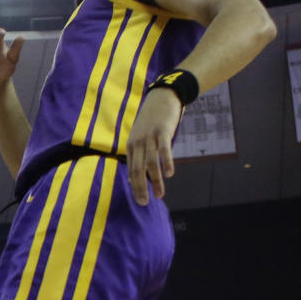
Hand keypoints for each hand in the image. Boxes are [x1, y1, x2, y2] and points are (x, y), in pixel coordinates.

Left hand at [125, 87, 181, 205]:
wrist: (163, 97)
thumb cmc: (153, 121)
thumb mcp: (141, 138)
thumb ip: (139, 155)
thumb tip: (134, 177)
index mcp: (131, 146)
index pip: (131, 170)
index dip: (135, 187)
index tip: (140, 200)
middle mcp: (138, 142)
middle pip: (138, 170)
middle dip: (141, 188)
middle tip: (145, 202)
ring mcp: (150, 136)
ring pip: (151, 163)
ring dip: (155, 181)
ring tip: (160, 194)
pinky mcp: (162, 131)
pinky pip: (163, 150)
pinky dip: (166, 163)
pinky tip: (169, 175)